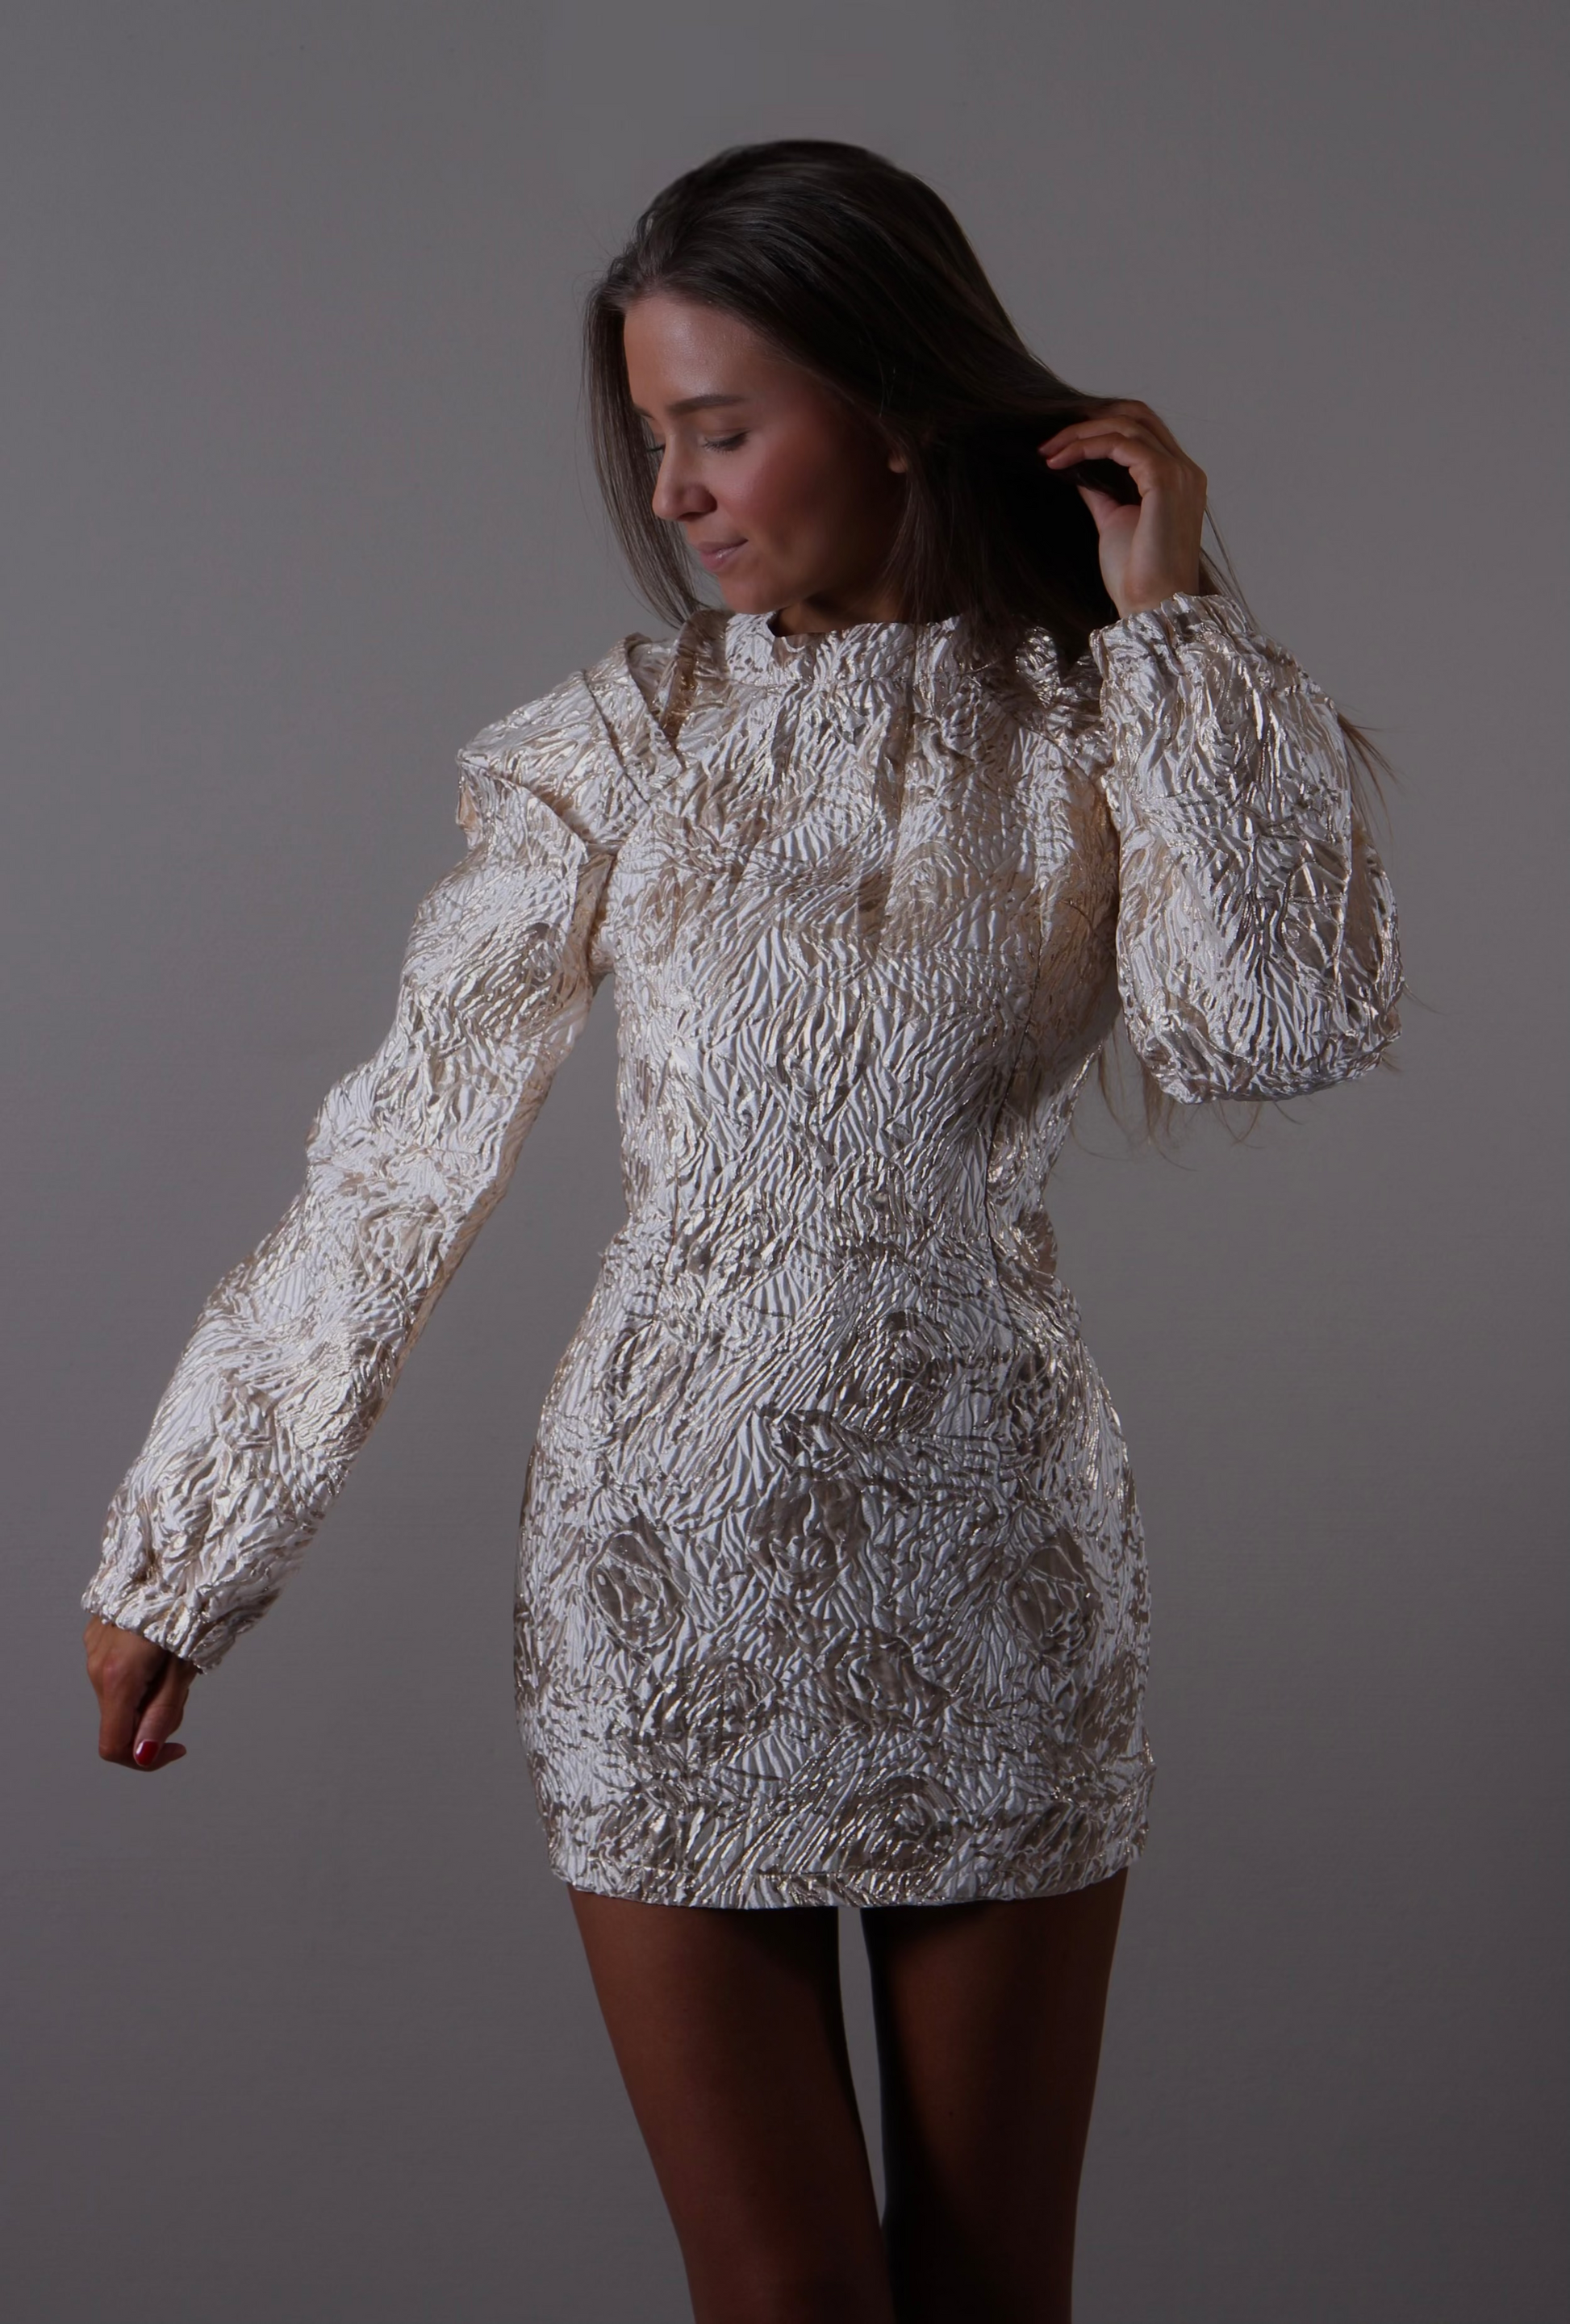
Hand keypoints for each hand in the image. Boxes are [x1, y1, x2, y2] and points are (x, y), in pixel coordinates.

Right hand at [85, 1615, 195, 1770]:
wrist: (173, 1555)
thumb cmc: (187, 1604)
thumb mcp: (185, 1665)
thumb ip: (163, 1713)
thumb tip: (146, 1754)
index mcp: (117, 1677)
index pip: (114, 1746)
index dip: (145, 1759)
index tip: (176, 1748)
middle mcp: (96, 1665)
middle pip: (121, 1719)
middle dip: (154, 1717)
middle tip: (185, 1683)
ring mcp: (93, 1647)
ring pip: (120, 1695)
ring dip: (148, 1692)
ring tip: (175, 1658)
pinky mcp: (96, 1634)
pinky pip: (115, 1670)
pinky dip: (139, 1672)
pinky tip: (159, 1646)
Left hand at [1039, 400, 1206, 619]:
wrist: (1151, 607)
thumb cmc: (1136, 576)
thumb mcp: (1112, 521)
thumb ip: (1101, 490)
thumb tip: (1079, 467)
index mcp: (1178, 479)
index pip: (1142, 431)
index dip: (1100, 428)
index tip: (1060, 446)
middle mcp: (1185, 470)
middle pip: (1137, 415)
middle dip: (1090, 420)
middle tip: (1051, 439)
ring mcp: (1179, 472)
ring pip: (1126, 424)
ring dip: (1082, 433)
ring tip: (1049, 451)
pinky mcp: (1164, 479)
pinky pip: (1121, 443)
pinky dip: (1087, 445)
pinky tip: (1062, 460)